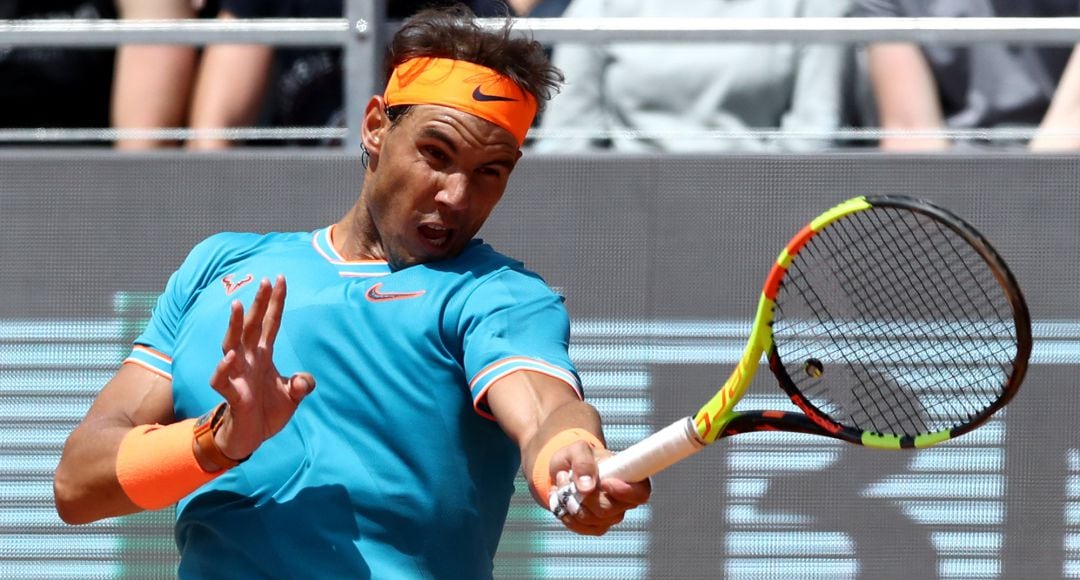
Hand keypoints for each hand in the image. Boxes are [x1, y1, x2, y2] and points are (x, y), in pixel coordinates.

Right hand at [208, 276, 314, 460]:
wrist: (252, 436)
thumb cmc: (268, 411)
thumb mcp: (292, 396)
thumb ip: (302, 385)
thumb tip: (304, 381)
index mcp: (264, 355)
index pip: (271, 323)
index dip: (276, 302)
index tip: (281, 279)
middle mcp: (249, 359)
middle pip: (252, 326)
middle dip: (259, 304)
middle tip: (264, 281)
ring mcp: (238, 374)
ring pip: (231, 344)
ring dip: (234, 325)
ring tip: (239, 305)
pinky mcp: (232, 393)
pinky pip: (222, 378)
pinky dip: (224, 367)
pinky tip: (230, 357)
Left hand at [548, 443, 651, 535]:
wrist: (566, 469)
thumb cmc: (577, 456)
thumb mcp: (577, 449)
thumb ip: (583, 463)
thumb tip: (588, 487)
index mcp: (629, 477)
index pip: (641, 493)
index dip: (625, 492)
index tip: (604, 482)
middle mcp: (624, 500)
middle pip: (608, 509)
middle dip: (583, 496)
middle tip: (567, 476)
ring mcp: (612, 515)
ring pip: (591, 519)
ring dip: (571, 502)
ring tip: (564, 484)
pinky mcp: (597, 526)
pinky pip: (581, 527)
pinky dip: (567, 514)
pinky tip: (564, 499)